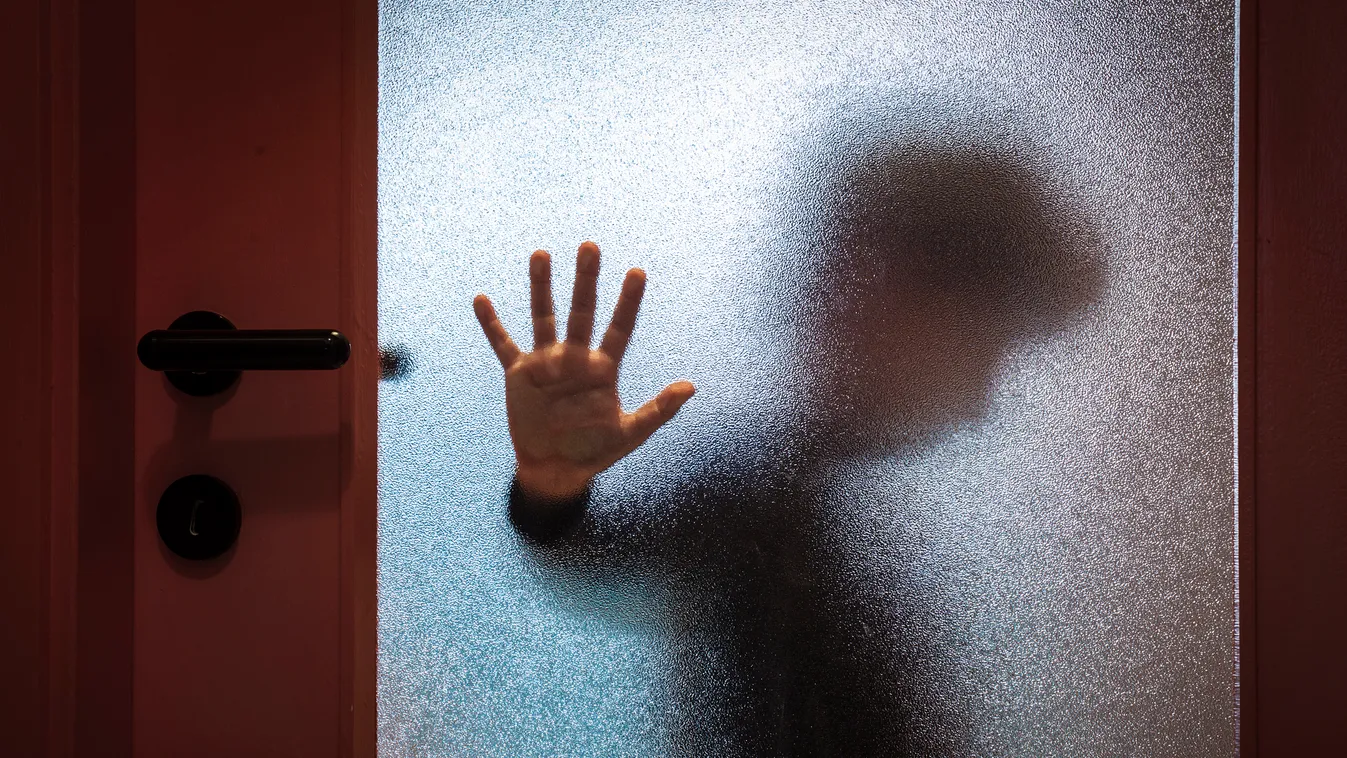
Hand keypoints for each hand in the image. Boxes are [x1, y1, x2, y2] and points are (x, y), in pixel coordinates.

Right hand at [474, 241, 695, 502]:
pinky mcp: (520, 373)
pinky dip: (492, 324)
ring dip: (542, 287)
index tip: (638, 273)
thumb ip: (659, 410)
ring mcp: (547, 362)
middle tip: (590, 246)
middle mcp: (575, 357)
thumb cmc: (595, 451)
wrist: (556, 470)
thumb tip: (691, 386)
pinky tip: (482, 300)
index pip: (620, 328)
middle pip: (582, 311)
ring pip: (544, 317)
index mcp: (603, 368)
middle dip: (586, 280)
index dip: (628, 302)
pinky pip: (503, 344)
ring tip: (542, 254)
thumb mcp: (630, 433)